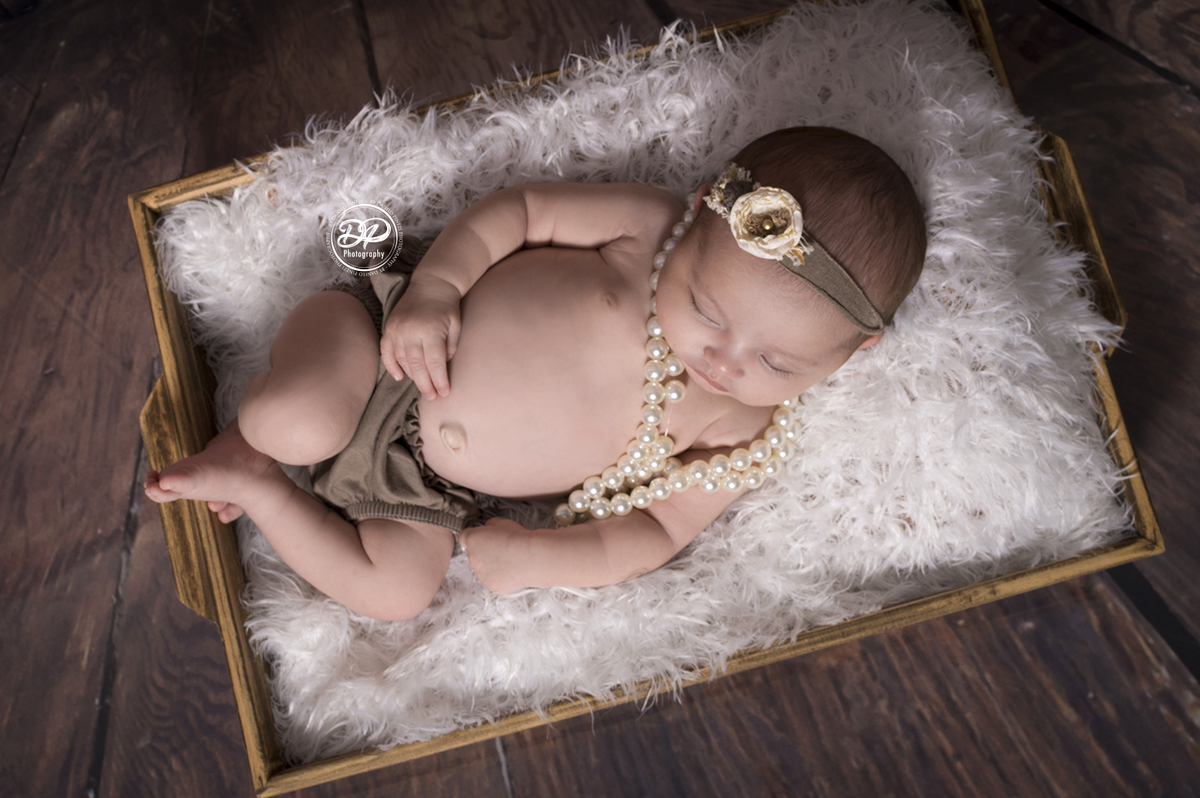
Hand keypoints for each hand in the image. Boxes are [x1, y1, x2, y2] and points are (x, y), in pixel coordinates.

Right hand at [380, 274, 461, 398]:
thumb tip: (442, 370)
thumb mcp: (456, 326)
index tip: (445, 393)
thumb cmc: (447, 307)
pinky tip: (400, 378)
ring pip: (403, 361)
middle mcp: (411, 330)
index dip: (439, 380)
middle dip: (426, 385)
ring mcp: (397, 329)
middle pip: (417, 366)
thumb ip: (450, 348)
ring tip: (423, 388)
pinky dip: (391, 366)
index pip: (434, 363)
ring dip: (412, 377)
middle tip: (433, 397)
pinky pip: (386, 352)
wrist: (432, 283)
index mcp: (431, 330)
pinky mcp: (389, 327)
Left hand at [461, 517, 530, 593]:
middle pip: (473, 554)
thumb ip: (490, 526)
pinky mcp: (491, 586)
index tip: (482, 538)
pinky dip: (499, 576)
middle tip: (500, 549)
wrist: (531, 558)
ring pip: (482, 568)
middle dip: (484, 552)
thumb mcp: (502, 522)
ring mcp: (481, 574)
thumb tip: (489, 529)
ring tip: (508, 560)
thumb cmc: (519, 539)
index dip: (475, 537)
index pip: (464, 537)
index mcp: (472, 539)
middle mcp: (472, 558)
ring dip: (491, 565)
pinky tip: (511, 570)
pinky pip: (492, 580)